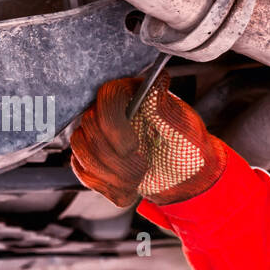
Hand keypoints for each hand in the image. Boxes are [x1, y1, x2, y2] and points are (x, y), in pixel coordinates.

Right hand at [71, 71, 228, 206]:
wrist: (185, 177)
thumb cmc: (189, 148)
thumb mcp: (184, 129)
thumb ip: (166, 109)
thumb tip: (155, 83)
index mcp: (133, 94)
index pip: (108, 96)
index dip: (114, 125)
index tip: (133, 148)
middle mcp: (109, 109)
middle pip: (89, 125)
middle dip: (115, 156)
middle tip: (142, 168)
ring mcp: (97, 133)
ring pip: (80, 149)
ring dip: (110, 172)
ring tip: (137, 178)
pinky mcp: (92, 156)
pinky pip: (82, 171)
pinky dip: (106, 185)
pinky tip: (128, 187)